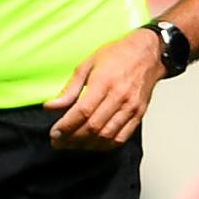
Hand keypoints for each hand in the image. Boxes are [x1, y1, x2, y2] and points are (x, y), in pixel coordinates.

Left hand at [45, 29, 165, 149]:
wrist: (147, 53)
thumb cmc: (118, 55)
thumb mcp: (87, 65)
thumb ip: (69, 89)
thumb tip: (51, 106)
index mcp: (104, 82)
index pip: (82, 112)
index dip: (66, 126)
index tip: (54, 132)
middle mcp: (120, 97)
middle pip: (93, 127)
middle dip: (71, 138)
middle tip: (58, 141)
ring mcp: (131, 108)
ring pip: (106, 136)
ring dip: (86, 144)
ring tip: (71, 143)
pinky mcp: (139, 115)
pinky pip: (121, 137)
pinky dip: (104, 145)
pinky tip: (92, 144)